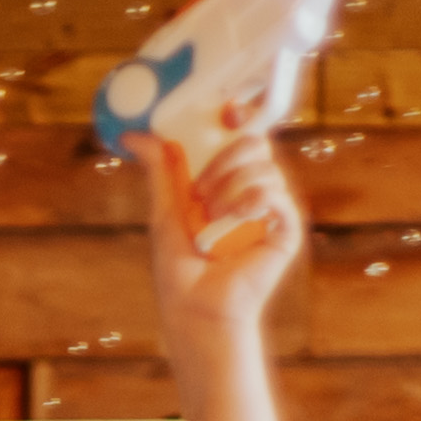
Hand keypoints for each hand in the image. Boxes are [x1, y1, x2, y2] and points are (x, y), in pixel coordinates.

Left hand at [146, 132, 306, 349]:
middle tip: (200, 190)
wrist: (196, 309)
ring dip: (230, 188)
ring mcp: (271, 210)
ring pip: (264, 168)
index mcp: (228, 183)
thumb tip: (134, 135)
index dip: (238, 117)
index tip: (225, 112)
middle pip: (256, 143)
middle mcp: (253, 192)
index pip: (241, 136)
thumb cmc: (180, 270)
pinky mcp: (286, 231)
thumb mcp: (165, 211)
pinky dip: (252, 200)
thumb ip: (160, 172)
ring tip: (212, 219)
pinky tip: (234, 218)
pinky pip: (278, 195)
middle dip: (224, 159)